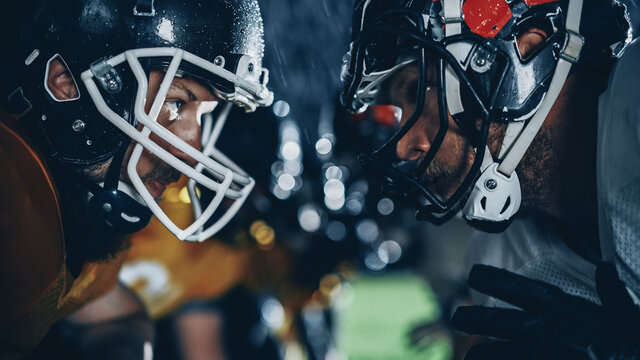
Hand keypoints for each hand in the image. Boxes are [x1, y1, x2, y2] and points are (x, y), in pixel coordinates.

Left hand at [451, 263, 639, 359]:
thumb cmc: (628, 340)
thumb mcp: (622, 311)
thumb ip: (609, 289)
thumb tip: (606, 269)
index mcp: (557, 307)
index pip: (514, 286)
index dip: (489, 278)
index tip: (473, 274)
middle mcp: (539, 329)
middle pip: (487, 320)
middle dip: (466, 319)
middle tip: (457, 319)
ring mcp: (536, 355)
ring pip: (486, 354)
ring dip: (476, 355)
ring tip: (471, 356)